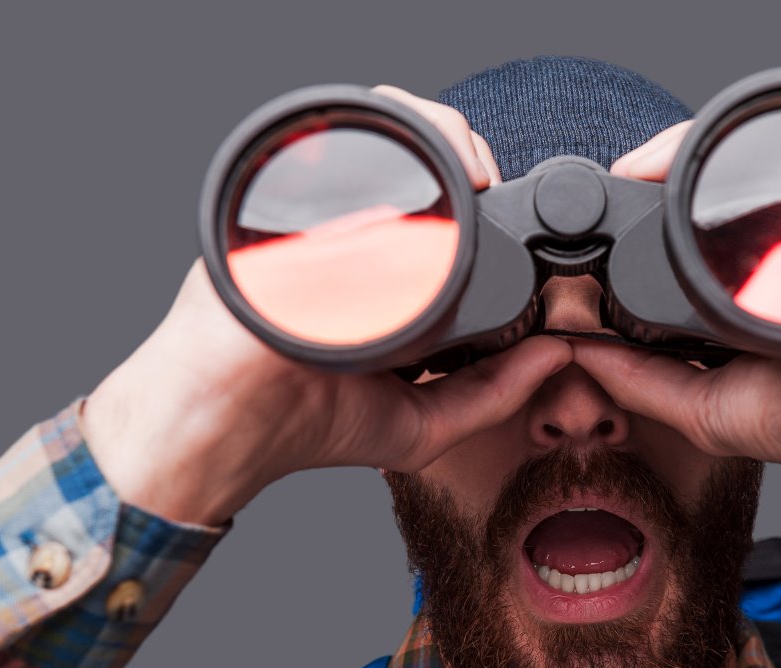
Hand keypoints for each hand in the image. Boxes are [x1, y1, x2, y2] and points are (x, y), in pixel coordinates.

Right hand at [82, 88, 567, 527]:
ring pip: (393, 147)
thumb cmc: (310, 426)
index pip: (453, 229)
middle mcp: (361, 246)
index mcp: (394, 286)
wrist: (221, 421)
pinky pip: (349, 144)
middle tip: (498, 187)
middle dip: (473, 166)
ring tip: (477, 173)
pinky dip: (398, 129)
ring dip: (443, 140)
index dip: (495, 215)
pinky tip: (438, 155)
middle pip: (426, 176)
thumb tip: (558, 355)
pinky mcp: (292, 201)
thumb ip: (494, 394)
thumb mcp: (424, 424)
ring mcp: (324, 220)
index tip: (529, 228)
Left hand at [578, 123, 780, 614]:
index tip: (592, 234)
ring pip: (738, 170)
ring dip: (685, 168)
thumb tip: (576, 351)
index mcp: (738, 290)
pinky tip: (694, 170)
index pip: (679, 242)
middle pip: (703, 197)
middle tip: (611, 197)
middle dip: (654, 191)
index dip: (634, 231)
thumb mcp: (700, 407)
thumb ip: (636, 379)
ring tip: (641, 179)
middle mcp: (773, 252)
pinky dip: (735, 157)